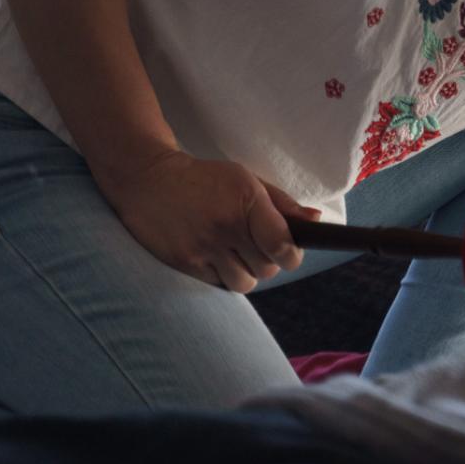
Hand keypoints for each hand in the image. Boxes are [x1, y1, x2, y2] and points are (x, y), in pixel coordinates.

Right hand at [94, 149, 322, 292]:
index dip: (292, 255)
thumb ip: (282, 203)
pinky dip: (223, 275)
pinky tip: (215, 256)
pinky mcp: (184, 262)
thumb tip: (315, 220)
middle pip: (267, 269)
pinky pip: (218, 283)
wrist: (149, 180)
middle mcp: (226, 226)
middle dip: (270, 262)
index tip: (289, 253)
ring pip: (245, 283)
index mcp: (247, 201)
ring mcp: (203, 247)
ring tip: (238, 255)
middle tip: (260, 249)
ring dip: (247, 273)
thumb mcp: (246, 180)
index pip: (282, 245)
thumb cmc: (206, 179)